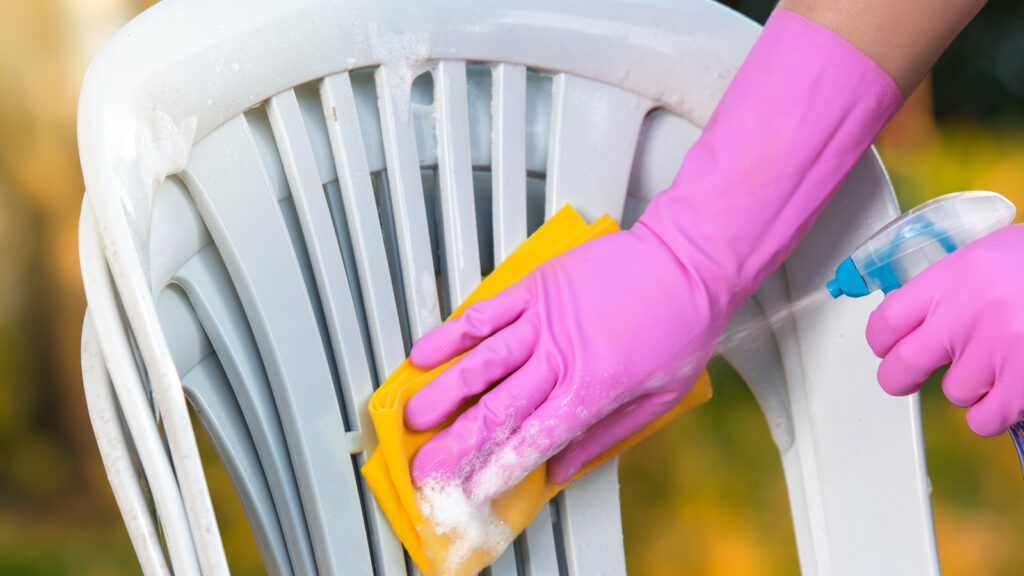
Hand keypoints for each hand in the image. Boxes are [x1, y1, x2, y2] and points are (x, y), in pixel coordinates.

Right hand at [404, 223, 722, 499]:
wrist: (689, 259)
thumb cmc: (682, 323)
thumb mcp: (659, 397)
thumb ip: (604, 437)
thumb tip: (561, 471)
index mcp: (590, 390)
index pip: (530, 441)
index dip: (493, 470)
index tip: (468, 489)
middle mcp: (559, 358)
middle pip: (494, 411)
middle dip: (453, 445)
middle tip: (425, 466)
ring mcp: (542, 321)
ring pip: (479, 364)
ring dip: (441, 394)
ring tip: (412, 417)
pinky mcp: (535, 288)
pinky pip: (484, 312)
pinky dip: (452, 334)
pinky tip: (426, 352)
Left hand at [867, 225, 1023, 435]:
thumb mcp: (991, 255)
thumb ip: (952, 286)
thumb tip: (919, 317)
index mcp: (951, 278)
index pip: (885, 322)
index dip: (881, 342)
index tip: (886, 347)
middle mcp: (965, 315)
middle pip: (901, 367)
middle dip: (900, 377)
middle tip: (906, 377)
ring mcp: (994, 352)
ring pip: (954, 393)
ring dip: (973, 385)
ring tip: (1001, 360)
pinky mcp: (1022, 384)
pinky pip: (984, 419)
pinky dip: (994, 412)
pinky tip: (1009, 391)